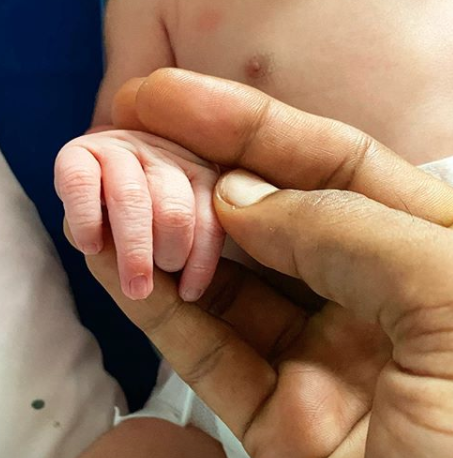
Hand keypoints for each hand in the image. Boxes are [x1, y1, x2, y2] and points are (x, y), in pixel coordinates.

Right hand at [87, 70, 452, 456]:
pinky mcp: (279, 424)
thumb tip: (240, 196)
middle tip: (117, 138)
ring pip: (227, 279)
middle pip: (266, 213)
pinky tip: (111, 258)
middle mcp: (379, 298)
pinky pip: (208, 349)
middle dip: (189, 171)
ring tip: (100, 190)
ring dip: (161, 233)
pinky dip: (156, 304)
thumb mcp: (450, 301)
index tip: (165, 94)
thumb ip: (344, 229)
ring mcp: (326, 361)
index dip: (245, 121)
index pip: (329, 162)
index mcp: (439, 253)